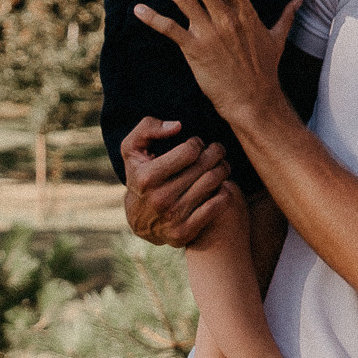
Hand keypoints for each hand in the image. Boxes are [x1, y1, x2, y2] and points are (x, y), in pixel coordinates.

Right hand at [120, 118, 238, 251]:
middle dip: (215, 153)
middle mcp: (160, 198)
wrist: (139, 220)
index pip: (189, 151)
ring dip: (223, 169)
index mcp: (147, 177)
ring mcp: (173, 217)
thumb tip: (177, 126)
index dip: (197, 143)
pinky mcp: (185, 231)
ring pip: (214, 182)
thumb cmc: (140, 175)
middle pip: (205, 165)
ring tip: (221, 165)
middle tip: (217, 151)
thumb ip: (148, 128)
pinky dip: (225, 192)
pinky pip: (218, 205)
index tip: (197, 145)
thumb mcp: (132, 149)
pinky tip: (221, 186)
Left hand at [138, 0, 297, 123]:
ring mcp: (210, 33)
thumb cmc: (265, 71)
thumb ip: (287, 16)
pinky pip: (170, 30)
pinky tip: (139, 9)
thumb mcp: (278, 40)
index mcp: (244, 11)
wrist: (255, 101)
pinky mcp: (196, 50)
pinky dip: (153, 19)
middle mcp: (226, 17)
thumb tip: (299, 1)